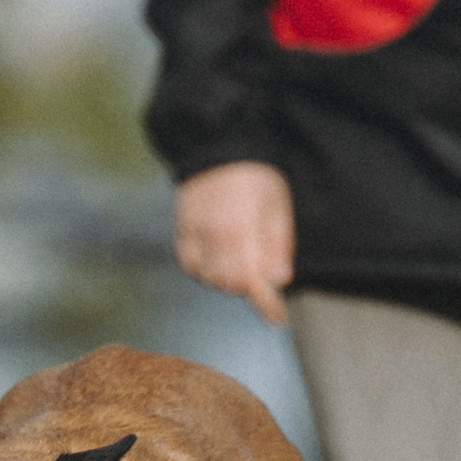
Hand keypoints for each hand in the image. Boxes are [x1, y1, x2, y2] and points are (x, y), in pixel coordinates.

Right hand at [173, 160, 294, 325]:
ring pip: (209, 277)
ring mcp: (193, 233)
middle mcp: (212, 234)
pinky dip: (205, 270)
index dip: (265, 303)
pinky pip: (190, 265)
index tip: (277, 316)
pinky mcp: (181, 230)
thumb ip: (279, 244)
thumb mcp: (278, 205)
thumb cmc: (256, 174)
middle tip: (263, 274)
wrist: (219, 145)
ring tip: (241, 261)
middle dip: (250, 285)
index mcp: (240, 228)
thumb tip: (279, 279)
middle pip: (230, 283)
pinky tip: (218, 259)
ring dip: (228, 279)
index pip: (250, 280)